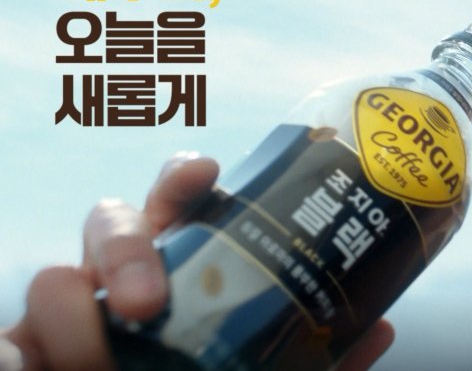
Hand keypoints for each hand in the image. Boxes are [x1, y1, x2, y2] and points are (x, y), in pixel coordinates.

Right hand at [1, 153, 393, 369]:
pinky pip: (9, 342)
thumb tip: (379, 329)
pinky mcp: (26, 349)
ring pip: (50, 280)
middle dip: (124, 249)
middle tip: (147, 304)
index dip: (185, 176)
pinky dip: (18, 357)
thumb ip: (320, 359)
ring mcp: (72, 312)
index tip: (206, 173)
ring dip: (74, 327)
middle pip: (112, 219)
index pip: (182, 202)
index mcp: (188, 266)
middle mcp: (127, 278)